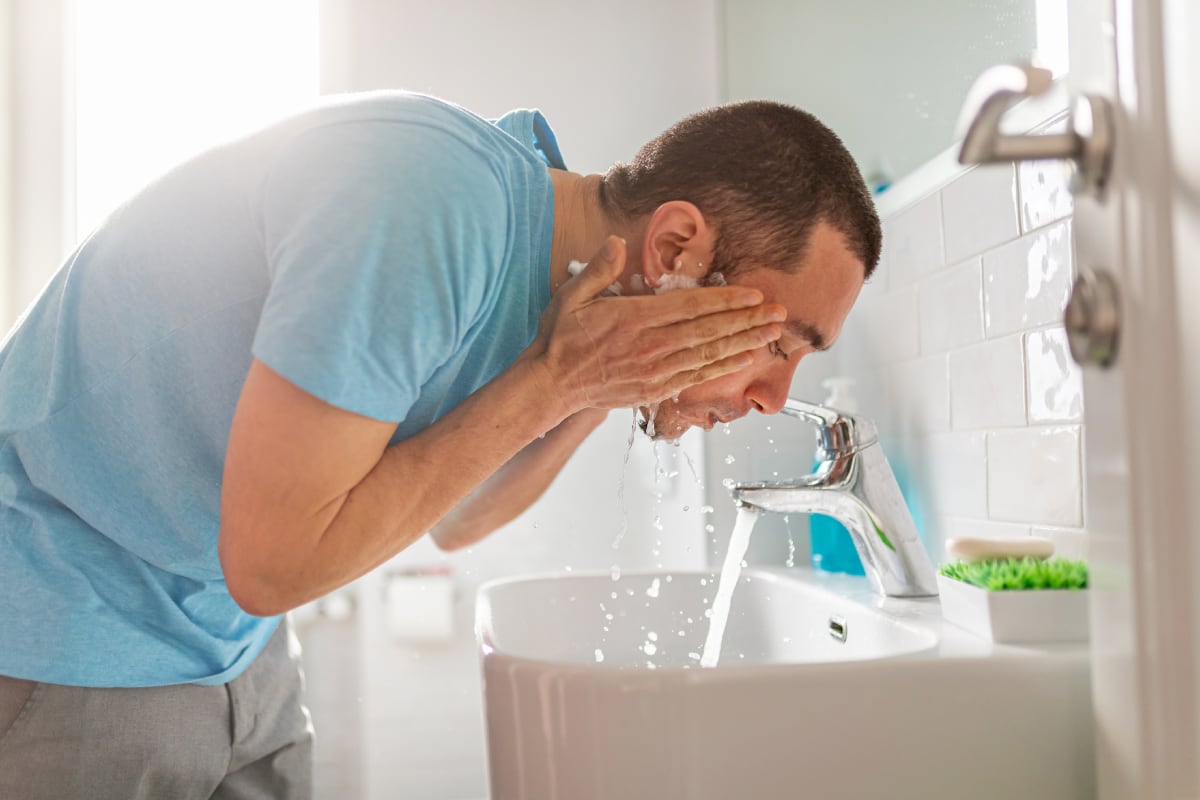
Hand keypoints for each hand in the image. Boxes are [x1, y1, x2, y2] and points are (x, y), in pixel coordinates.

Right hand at [521, 235, 784, 415]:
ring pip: (709, 354)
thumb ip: (598, 268)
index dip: (726, 301)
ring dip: (744, 343)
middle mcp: (652, 345)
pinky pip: (696, 376)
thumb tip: (616, 241)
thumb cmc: (561, 338)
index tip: (753, 294)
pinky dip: (723, 368)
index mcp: (635, 318)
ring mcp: (656, 370)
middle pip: (710, 330)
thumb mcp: (571, 295)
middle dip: (748, 321)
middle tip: (779, 313)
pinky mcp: (655, 389)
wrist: (550, 385)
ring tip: (772, 334)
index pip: (691, 306)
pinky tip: (744, 360)